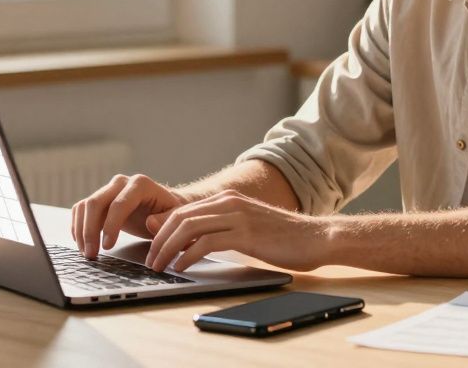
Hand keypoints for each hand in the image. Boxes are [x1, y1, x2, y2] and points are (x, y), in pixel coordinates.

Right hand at [71, 174, 187, 257]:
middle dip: (90, 230)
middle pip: (96, 202)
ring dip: (81, 231)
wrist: (165, 206)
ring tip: (87, 253)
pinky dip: (78, 226)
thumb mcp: (175, 217)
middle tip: (91, 254)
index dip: (111, 226)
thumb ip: (166, 220)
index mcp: (140, 185)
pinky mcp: (101, 200)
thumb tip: (150, 222)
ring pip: (85, 206)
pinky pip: (81, 210)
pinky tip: (82, 243)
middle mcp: (121, 183)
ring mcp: (108, 190)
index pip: (119, 204)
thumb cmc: (171, 212)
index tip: (108, 246)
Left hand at [143, 190, 332, 272]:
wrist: (317, 237)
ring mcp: (238, 216)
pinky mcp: (246, 233)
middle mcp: (230, 203)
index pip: (183, 210)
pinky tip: (182, 267)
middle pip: (180, 217)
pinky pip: (207, 242)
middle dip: (159, 240)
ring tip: (160, 266)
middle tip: (150, 260)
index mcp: (228, 200)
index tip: (151, 247)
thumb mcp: (247, 228)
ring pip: (189, 227)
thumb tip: (189, 241)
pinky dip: (189, 255)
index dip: (162, 229)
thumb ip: (220, 230)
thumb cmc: (283, 238)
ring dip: (168, 248)